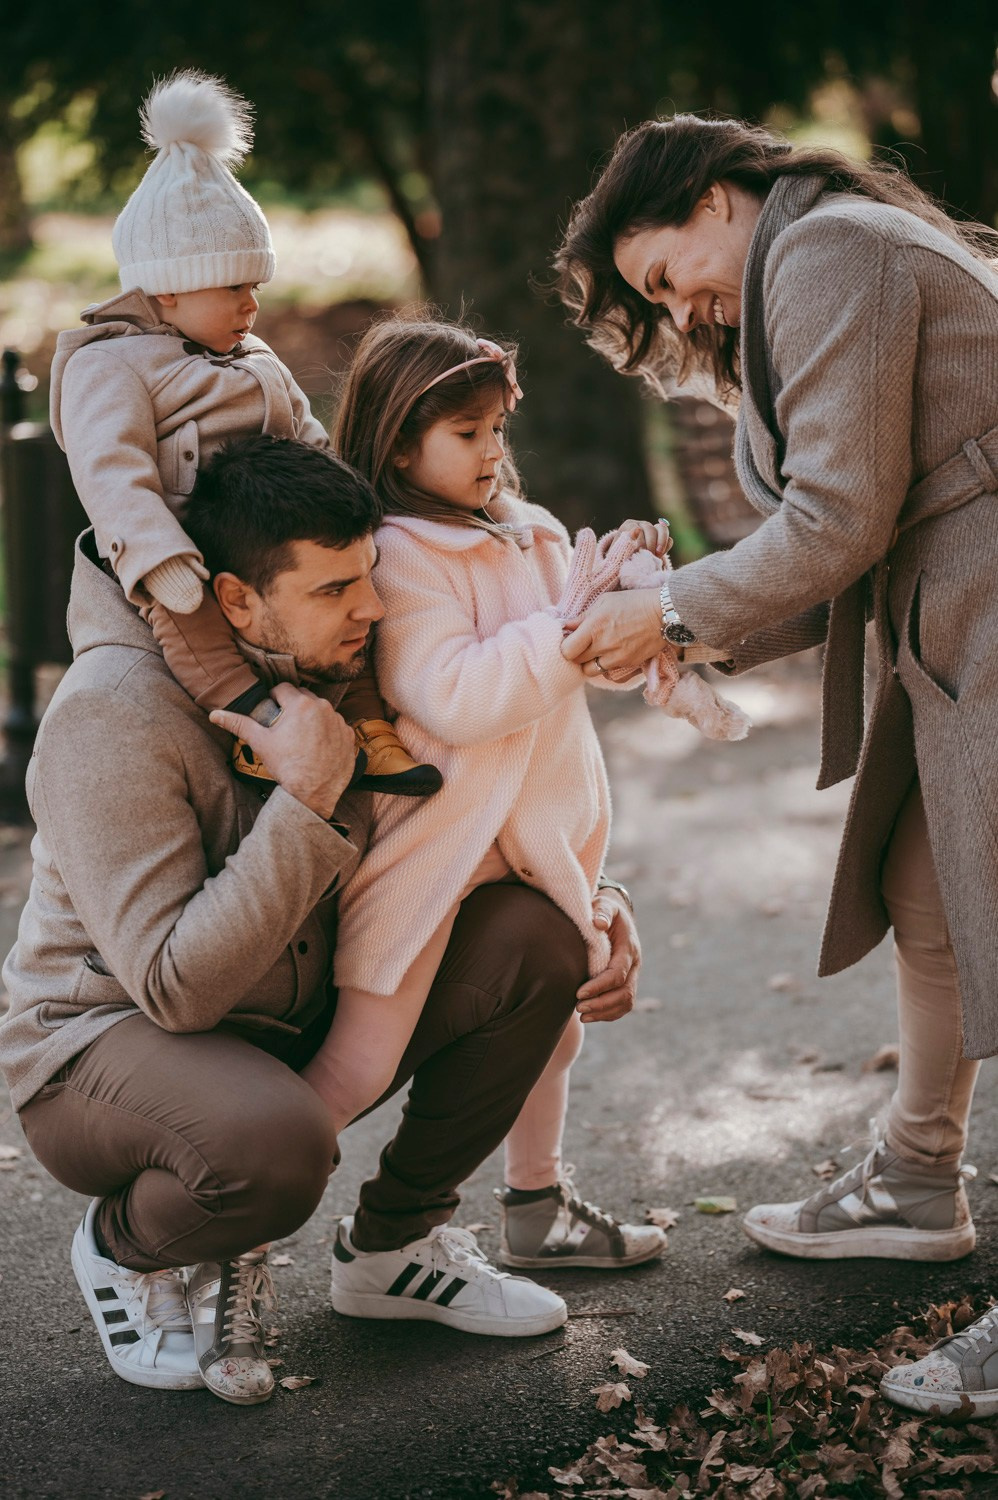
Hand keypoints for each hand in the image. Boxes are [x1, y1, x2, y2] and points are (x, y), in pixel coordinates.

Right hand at [210, 681, 355, 820]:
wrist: (313, 793)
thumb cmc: (287, 767)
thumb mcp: (260, 743)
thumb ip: (239, 724)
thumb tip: (215, 714)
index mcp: (301, 704)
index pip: (283, 688)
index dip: (274, 698)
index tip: (272, 710)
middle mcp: (323, 708)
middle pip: (304, 697)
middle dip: (293, 706)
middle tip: (285, 724)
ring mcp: (339, 721)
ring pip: (321, 710)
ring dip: (312, 717)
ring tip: (302, 736)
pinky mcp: (349, 736)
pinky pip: (336, 726)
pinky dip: (327, 732)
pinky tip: (318, 745)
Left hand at [561, 587, 662, 676]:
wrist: (664, 614)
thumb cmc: (633, 602)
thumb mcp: (605, 601)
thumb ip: (582, 616)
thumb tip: (564, 626)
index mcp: (594, 627)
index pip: (567, 650)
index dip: (565, 647)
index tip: (570, 640)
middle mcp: (604, 645)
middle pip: (577, 662)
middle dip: (576, 654)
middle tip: (582, 645)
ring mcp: (617, 658)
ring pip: (591, 671)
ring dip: (590, 663)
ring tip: (596, 651)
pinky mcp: (629, 664)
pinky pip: (609, 672)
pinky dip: (606, 666)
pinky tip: (612, 654)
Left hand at [576, 889, 640, 1021]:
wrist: (616, 916)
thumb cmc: (605, 911)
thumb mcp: (604, 904)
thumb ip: (602, 911)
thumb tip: (598, 923)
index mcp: (628, 948)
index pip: (617, 974)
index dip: (599, 986)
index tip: (579, 993)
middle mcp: (634, 964)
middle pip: (624, 993)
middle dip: (602, 1004)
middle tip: (578, 1007)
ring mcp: (632, 975)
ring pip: (626, 1003)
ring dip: (605, 1012)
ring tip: (582, 1015)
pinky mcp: (627, 983)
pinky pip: (623, 1005)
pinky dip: (608, 1014)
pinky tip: (589, 1016)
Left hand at [618, 518, 671, 556]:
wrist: (626, 562)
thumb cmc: (619, 557)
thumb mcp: (617, 552)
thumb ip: (624, 543)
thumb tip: (637, 530)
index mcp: (628, 526)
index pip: (636, 528)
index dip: (639, 540)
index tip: (639, 550)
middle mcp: (641, 525)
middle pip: (650, 529)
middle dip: (651, 543)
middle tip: (649, 555)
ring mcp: (653, 530)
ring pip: (662, 529)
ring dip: (662, 542)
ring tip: (658, 554)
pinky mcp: (661, 538)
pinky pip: (669, 539)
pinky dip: (666, 547)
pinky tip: (660, 556)